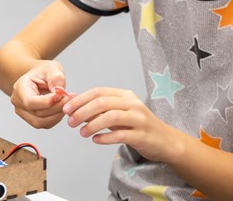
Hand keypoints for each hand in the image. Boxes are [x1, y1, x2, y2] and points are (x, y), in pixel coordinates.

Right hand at [10, 60, 71, 128]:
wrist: (40, 76)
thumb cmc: (44, 71)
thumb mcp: (51, 67)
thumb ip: (56, 77)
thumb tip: (59, 92)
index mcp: (20, 88)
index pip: (30, 102)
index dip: (47, 102)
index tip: (61, 96)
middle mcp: (18, 102)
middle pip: (37, 114)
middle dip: (56, 108)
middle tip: (69, 98)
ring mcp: (24, 113)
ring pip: (41, 122)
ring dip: (57, 115)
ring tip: (67, 102)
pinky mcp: (32, 119)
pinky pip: (45, 124)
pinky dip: (56, 118)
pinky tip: (62, 107)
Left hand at [62, 87, 181, 162]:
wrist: (165, 141)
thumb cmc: (137, 126)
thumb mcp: (118, 113)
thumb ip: (98, 108)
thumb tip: (73, 102)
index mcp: (125, 95)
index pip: (98, 92)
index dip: (80, 99)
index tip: (66, 109)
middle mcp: (133, 104)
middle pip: (102, 103)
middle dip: (82, 112)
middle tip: (70, 123)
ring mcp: (139, 119)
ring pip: (111, 117)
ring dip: (92, 125)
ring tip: (81, 133)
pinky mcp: (142, 135)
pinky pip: (121, 135)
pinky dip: (105, 137)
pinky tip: (96, 140)